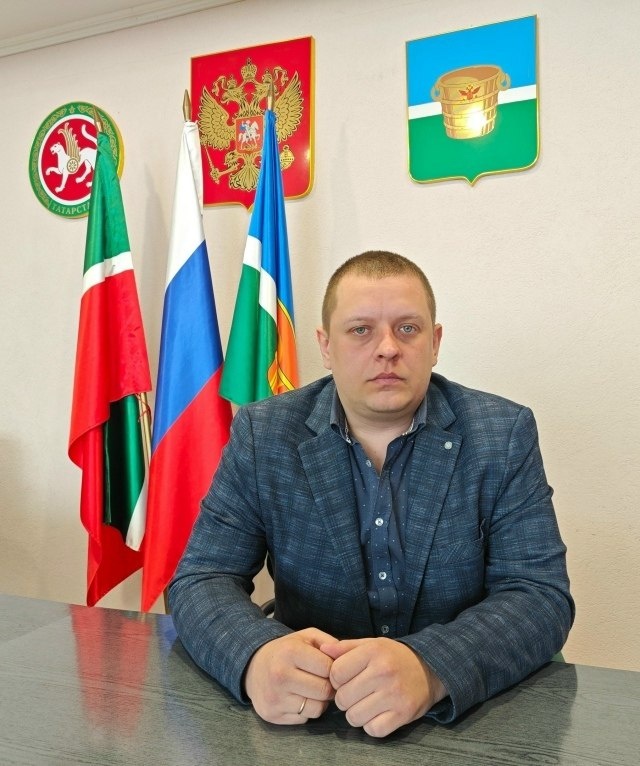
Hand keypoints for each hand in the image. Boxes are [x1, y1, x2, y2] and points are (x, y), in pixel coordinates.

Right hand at [244, 628, 337, 724]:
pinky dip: (306, 711)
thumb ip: (329, 643)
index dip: (335, 670)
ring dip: (320, 701)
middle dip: (329, 687)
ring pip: (316, 709)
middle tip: (325, 682)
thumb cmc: (286, 650)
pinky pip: (304, 719)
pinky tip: (299, 698)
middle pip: (324, 691)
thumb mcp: (306, 636)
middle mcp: (280, 675)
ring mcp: (275, 697)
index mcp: (290, 652)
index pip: (328, 668)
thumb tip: (346, 657)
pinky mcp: (272, 715)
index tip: (331, 669)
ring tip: (312, 690)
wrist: (253, 666)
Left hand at [321, 637, 446, 736]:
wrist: (430, 668)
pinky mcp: (403, 714)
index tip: (345, 679)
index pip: (336, 673)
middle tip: (355, 693)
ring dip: (356, 713)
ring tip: (365, 703)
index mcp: (373, 652)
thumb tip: (322, 651)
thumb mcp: (371, 644)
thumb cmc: (394, 657)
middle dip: (344, 698)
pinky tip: (377, 713)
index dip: (336, 679)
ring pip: (354, 716)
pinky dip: (371, 725)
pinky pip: (373, 730)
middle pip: (343, 697)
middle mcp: (383, 672)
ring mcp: (394, 695)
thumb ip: (345, 648)